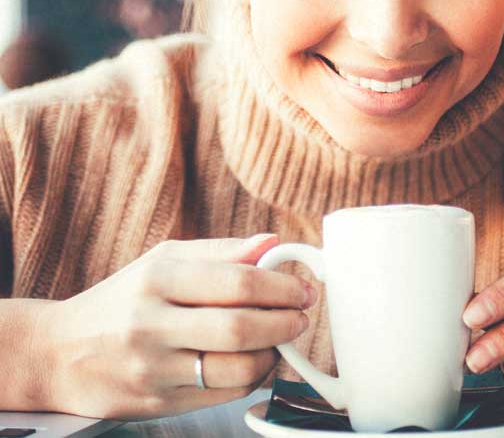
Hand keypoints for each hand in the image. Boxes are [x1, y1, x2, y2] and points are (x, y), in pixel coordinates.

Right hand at [36, 235, 316, 419]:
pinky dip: (252, 377)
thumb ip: (222, 252)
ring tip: (278, 340)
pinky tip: (253, 361)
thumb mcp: (163, 261)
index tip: (303, 289)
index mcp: (157, 278)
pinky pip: (225, 393)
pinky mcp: (158, 402)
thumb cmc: (122, 299)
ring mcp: (153, 368)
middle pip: (241, 327)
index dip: (282, 286)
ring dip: (273, 355)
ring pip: (238, 367)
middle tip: (301, 316)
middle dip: (286, 322)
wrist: (59, 353)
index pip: (238, 281)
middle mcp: (151, 323)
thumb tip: (273, 243)